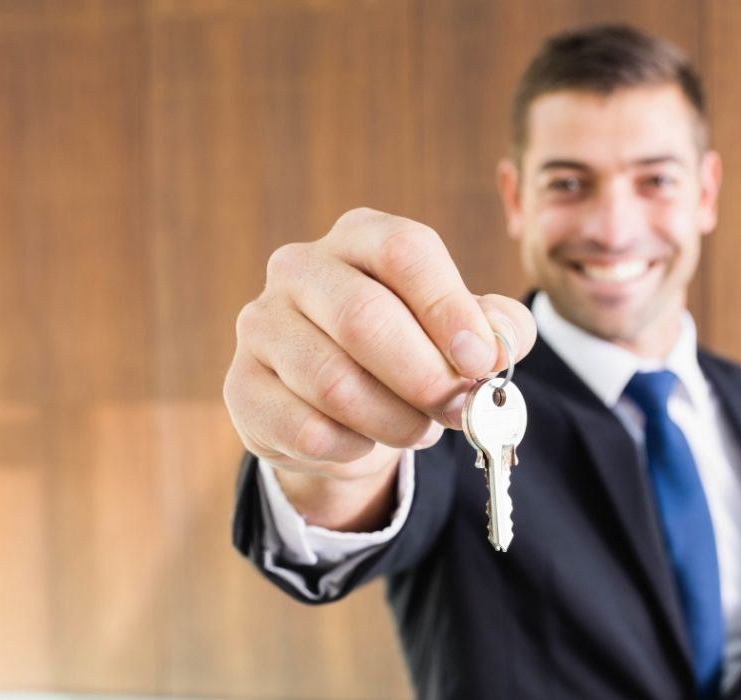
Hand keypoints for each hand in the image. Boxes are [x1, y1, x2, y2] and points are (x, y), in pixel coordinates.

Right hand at [223, 208, 536, 492]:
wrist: (341, 408)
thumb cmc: (412, 352)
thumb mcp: (465, 332)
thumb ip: (499, 329)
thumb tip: (496, 346)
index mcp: (361, 237)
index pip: (404, 250)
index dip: (448, 308)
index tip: (480, 361)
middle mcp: (300, 268)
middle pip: (363, 317)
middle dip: (425, 376)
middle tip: (459, 411)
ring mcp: (262, 325)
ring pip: (334, 383)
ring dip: (394, 420)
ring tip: (419, 428)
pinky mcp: (242, 386)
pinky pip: (306, 429)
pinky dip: (353, 447)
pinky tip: (365, 439)